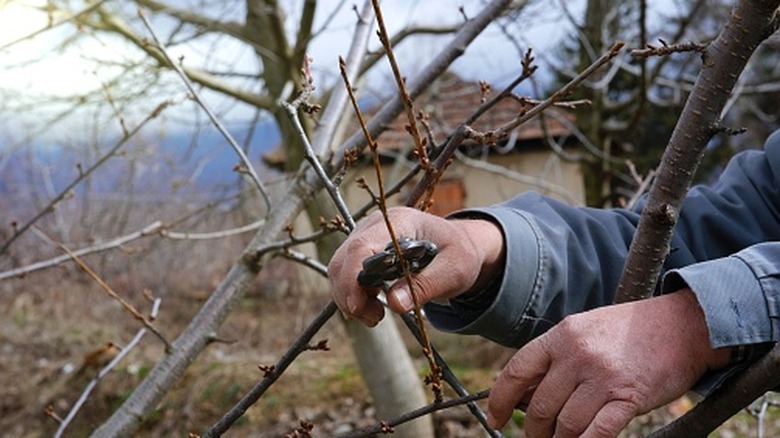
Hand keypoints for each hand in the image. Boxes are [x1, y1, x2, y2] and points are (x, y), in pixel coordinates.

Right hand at [328, 207, 503, 325]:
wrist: (458, 246)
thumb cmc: (458, 253)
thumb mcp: (454, 270)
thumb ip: (426, 285)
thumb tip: (395, 304)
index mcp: (399, 222)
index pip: (362, 245)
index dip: (352, 276)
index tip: (357, 306)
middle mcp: (375, 226)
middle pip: (343, 259)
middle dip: (350, 294)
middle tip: (375, 318)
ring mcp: (365, 238)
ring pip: (338, 269)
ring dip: (350, 298)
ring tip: (376, 317)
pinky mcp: (362, 253)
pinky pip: (345, 276)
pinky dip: (352, 296)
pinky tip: (373, 309)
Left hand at [487, 289, 729, 436]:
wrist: (683, 325)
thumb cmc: (629, 331)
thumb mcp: (584, 332)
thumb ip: (555, 359)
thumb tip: (523, 394)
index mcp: (561, 335)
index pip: (517, 371)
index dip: (500, 400)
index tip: (496, 419)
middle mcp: (577, 354)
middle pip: (540, 405)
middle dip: (534, 430)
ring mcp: (603, 376)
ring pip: (566, 424)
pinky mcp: (628, 397)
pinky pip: (596, 432)